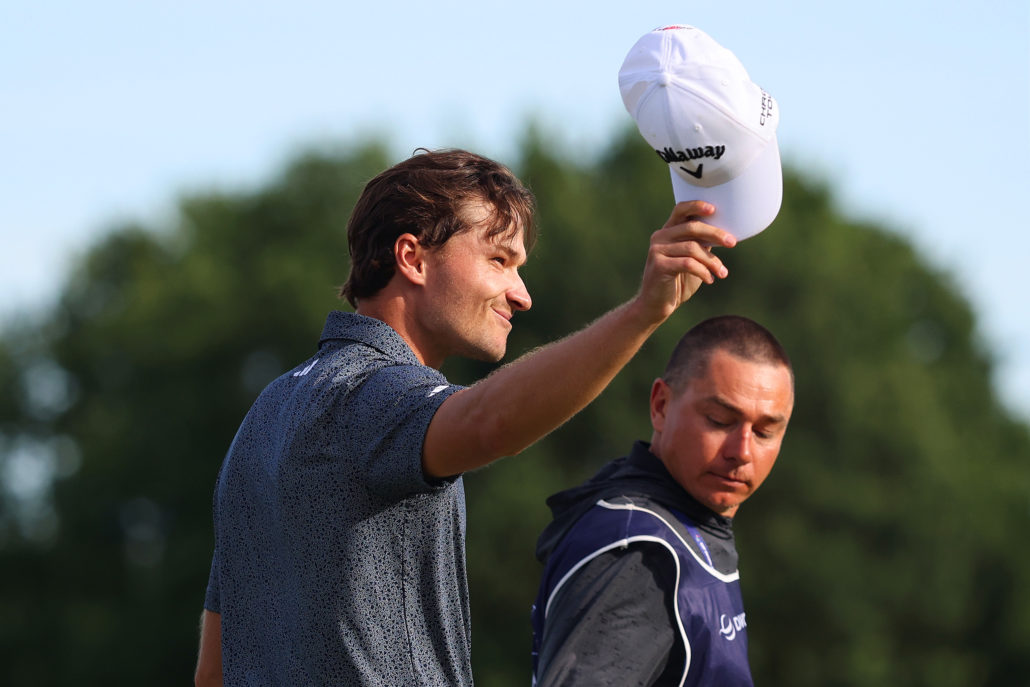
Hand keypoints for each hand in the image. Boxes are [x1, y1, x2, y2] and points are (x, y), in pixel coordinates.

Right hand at [633, 201, 735, 323]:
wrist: (656, 306)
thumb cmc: (677, 282)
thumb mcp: (692, 260)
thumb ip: (701, 245)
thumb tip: (725, 236)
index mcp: (668, 232)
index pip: (680, 210)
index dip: (696, 205)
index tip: (714, 209)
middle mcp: (660, 237)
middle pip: (692, 227)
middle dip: (715, 234)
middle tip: (732, 243)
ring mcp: (657, 251)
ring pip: (693, 248)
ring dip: (712, 261)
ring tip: (722, 273)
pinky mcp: (659, 266)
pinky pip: (688, 264)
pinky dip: (703, 271)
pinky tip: (709, 280)